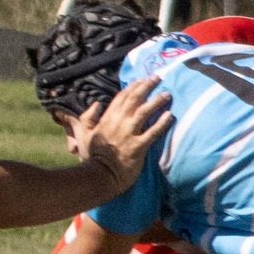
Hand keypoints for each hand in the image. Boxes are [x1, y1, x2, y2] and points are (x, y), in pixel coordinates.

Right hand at [72, 76, 172, 194]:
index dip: (133, 86)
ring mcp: (128, 134)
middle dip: (147, 86)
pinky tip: (170, 116)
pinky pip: (152, 133)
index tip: (143, 79)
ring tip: (167, 94)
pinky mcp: (138, 147)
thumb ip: (87, 117)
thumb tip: (96, 104)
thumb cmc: (92, 156)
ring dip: (156, 101)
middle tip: (159, 77)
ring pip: (144, 112)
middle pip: (135, 99)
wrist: (99, 175)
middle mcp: (118, 122)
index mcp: (107, 118)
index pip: (122, 97)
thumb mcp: (83, 133)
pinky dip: (162, 123)